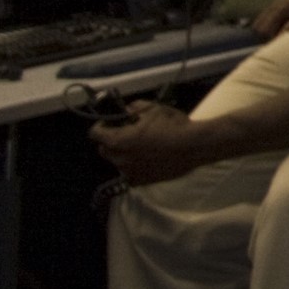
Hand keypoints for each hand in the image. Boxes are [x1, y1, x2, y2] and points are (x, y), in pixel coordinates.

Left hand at [91, 102, 221, 185]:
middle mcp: (119, 159)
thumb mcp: (154, 108)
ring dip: (122, 153)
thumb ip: (135, 107)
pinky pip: (128, 173)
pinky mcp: (140, 181)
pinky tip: (147, 159)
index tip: (111, 122)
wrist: (194, 146)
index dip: (102, 125)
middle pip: (104, 149)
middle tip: (128, 133)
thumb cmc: (173, 125)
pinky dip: (133, 166)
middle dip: (111, 140)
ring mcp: (129, 172)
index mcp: (118, 140)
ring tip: (141, 147)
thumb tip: (127, 111)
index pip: (95, 133)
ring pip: (117, 161)